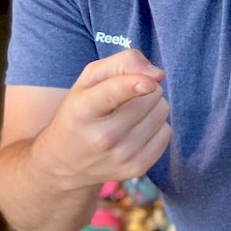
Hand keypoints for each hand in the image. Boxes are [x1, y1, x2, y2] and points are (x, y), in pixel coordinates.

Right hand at [33, 49, 171, 191]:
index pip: (112, 94)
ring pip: (162, 112)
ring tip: (130, 114)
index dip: (134, 84)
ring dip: (152, 107)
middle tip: (127, 98)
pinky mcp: (137, 168)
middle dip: (146, 89)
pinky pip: (166, 132)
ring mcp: (121, 156)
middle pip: (150, 96)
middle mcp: (101, 137)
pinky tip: (136, 131)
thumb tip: (157, 74)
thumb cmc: (80, 111)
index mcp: (82, 110)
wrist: (64, 164)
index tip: (150, 82)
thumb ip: (122, 63)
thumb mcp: (88, 80)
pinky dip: (157, 127)